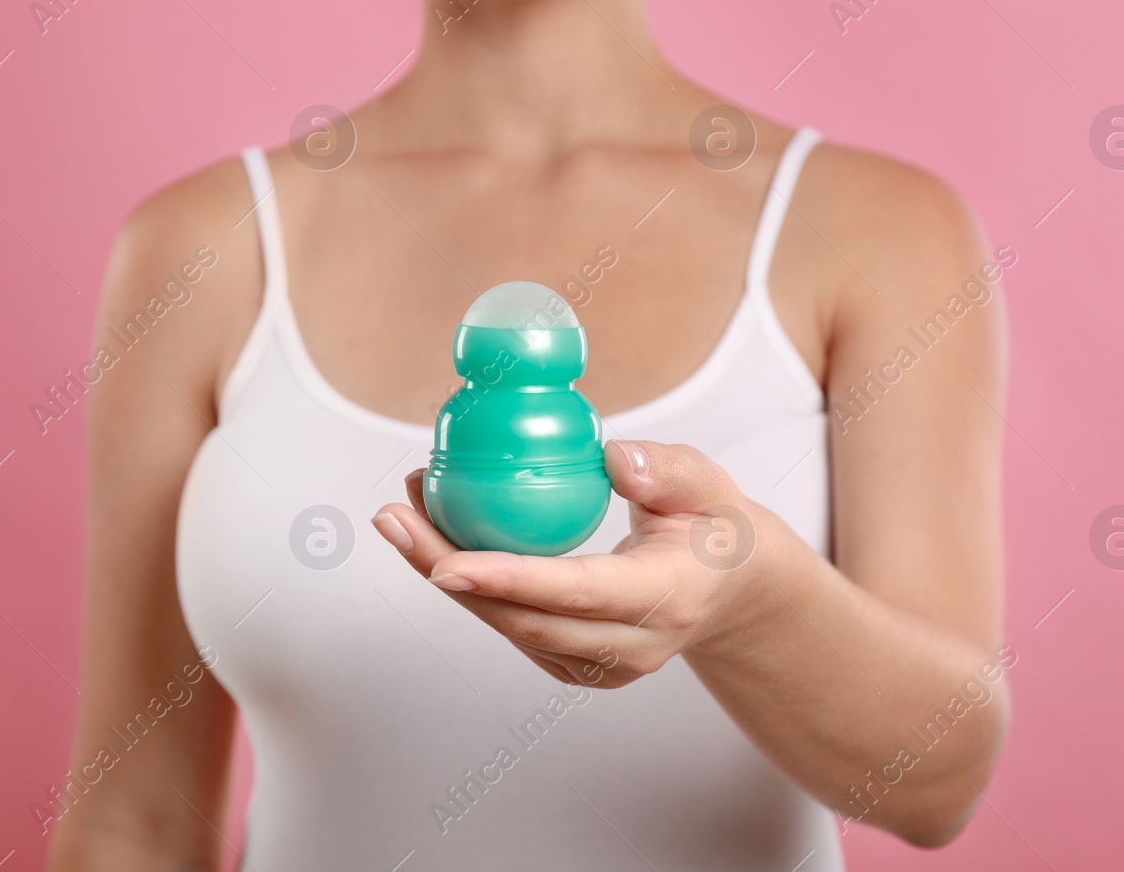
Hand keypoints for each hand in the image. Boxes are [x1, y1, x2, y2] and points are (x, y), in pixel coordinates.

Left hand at [370, 440, 779, 688]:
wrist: (730, 588)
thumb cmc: (715, 524)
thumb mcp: (709, 484)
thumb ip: (667, 470)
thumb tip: (612, 457)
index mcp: (667, 598)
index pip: (579, 592)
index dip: (509, 578)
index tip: (447, 561)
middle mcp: (631, 646)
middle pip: (523, 617)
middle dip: (446, 570)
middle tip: (393, 517)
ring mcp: (602, 666)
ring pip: (507, 627)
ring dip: (445, 574)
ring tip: (400, 515)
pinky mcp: (577, 664)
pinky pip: (511, 627)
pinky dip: (470, 585)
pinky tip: (434, 536)